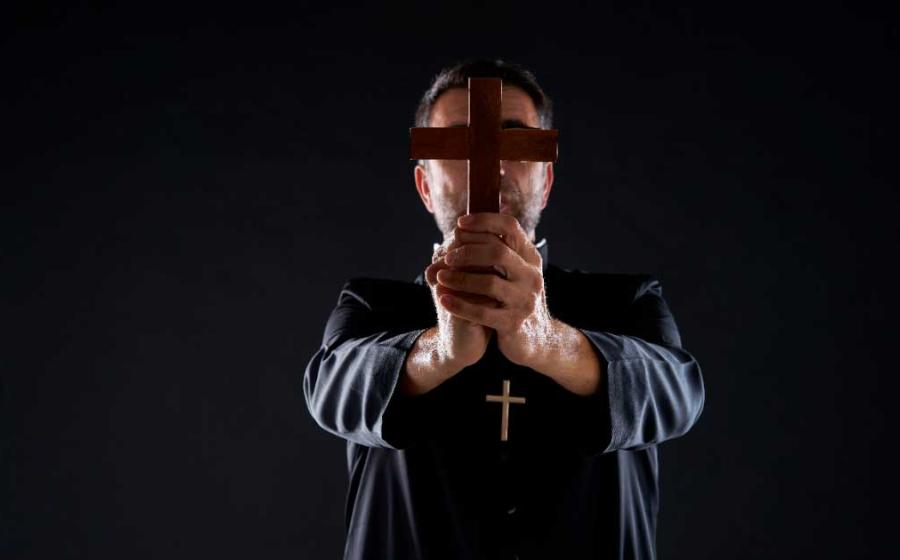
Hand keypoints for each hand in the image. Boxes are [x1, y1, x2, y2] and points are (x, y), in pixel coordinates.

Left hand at [435, 213, 554, 367]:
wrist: (533, 339)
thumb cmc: (513, 299)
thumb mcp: (512, 272)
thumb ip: (495, 251)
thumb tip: (461, 228)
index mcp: (530, 258)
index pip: (510, 227)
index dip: (484, 220)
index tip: (460, 224)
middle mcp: (531, 276)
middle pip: (498, 252)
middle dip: (467, 252)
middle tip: (447, 257)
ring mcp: (524, 300)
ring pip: (489, 282)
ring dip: (460, 278)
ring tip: (440, 277)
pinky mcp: (513, 323)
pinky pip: (482, 313)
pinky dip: (460, 305)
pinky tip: (443, 299)